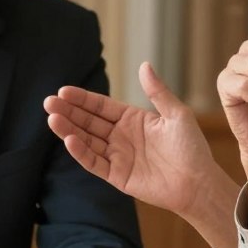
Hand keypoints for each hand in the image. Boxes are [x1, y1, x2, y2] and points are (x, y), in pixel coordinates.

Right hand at [44, 62, 230, 219]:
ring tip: (52, 119)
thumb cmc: (192, 148)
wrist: (198, 182)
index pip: (101, 106)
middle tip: (48, 102)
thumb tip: (144, 65)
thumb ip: (157, 92)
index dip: (82, 99)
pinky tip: (70, 140)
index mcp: (132, 119)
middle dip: (68, 112)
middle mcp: (121, 136)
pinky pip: (95, 162)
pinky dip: (81, 152)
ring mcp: (117, 156)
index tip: (63, 91)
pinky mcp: (117, 175)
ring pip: (87, 140)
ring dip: (69, 130)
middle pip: (89, 121)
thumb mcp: (176, 114)